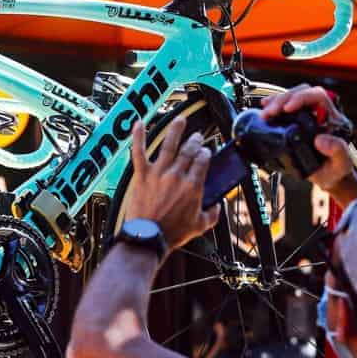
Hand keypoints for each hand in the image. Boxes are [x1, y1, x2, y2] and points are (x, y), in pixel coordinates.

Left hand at [125, 118, 221, 250]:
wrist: (149, 237)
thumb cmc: (173, 233)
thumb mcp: (200, 226)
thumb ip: (213, 214)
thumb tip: (218, 205)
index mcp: (193, 186)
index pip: (203, 161)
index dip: (205, 153)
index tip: (205, 152)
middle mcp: (177, 175)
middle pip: (189, 150)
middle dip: (195, 141)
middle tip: (197, 137)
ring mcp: (158, 173)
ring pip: (169, 145)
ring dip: (176, 130)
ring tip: (180, 120)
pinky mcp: (142, 175)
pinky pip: (139, 152)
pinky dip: (138, 136)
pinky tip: (140, 123)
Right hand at [261, 85, 356, 206]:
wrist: (329, 175)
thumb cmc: (336, 169)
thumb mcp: (341, 163)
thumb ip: (337, 151)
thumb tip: (321, 139)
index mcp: (333, 118)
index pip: (318, 96)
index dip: (302, 98)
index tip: (288, 108)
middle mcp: (321, 112)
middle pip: (302, 92)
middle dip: (283, 99)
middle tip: (270, 112)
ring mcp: (308, 114)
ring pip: (292, 96)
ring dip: (276, 102)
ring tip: (265, 113)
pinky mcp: (297, 120)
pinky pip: (285, 106)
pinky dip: (274, 106)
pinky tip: (265, 110)